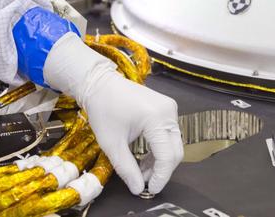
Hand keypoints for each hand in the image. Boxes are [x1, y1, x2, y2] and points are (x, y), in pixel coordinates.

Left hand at [44, 33, 183, 194]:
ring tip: (140, 170)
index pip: (167, 156)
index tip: (150, 191)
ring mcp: (170, 108)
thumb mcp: (112, 144)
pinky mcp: (166, 107)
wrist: (100, 84)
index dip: (161, 177)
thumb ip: (127, 169)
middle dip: (161, 170)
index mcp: (156, 118)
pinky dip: (159, 148)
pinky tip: (144, 156)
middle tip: (144, 182)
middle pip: (174, 151)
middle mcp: (169, 111)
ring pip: (173, 143)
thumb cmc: (103, 110)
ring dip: (159, 160)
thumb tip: (138, 189)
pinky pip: (168, 134)